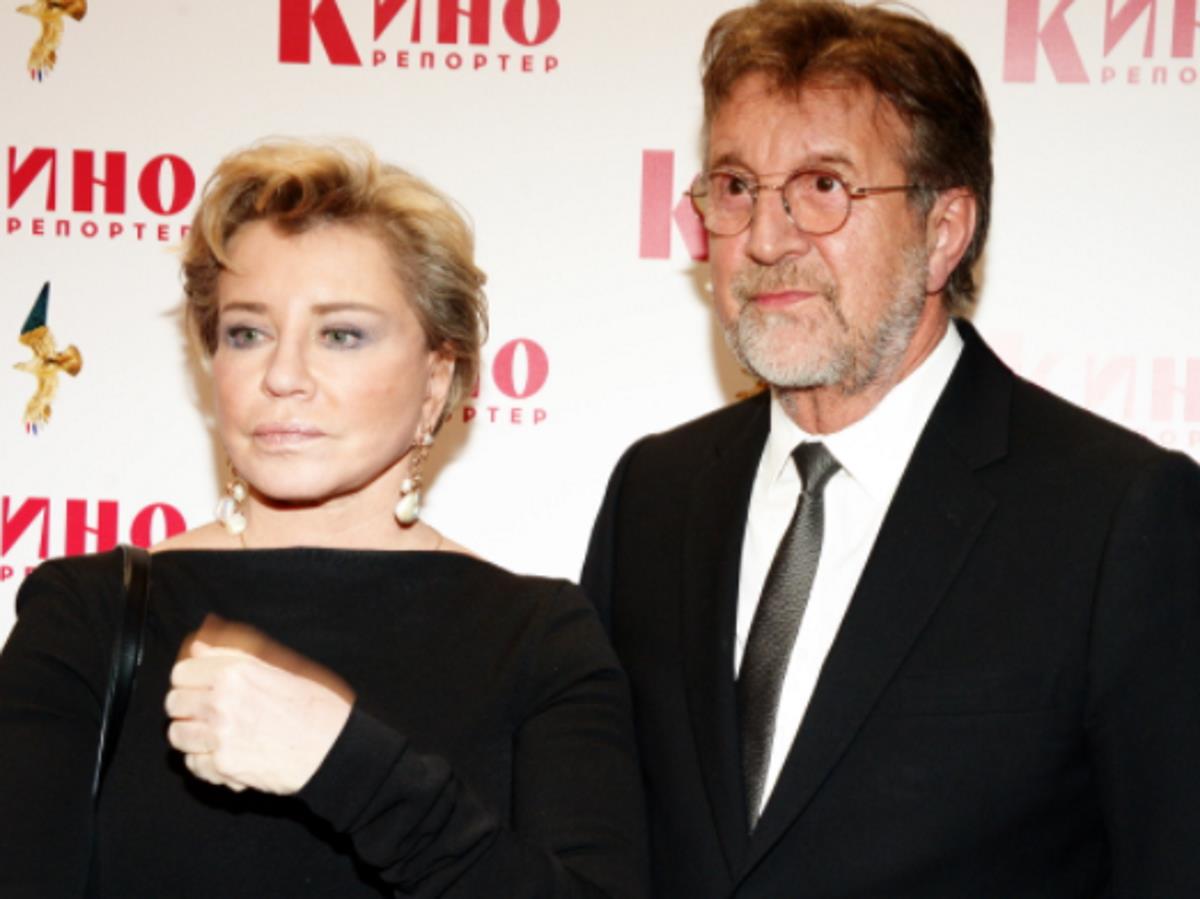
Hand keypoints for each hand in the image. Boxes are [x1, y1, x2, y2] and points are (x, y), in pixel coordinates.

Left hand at [165, 640, 352, 794]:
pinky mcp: (224, 766)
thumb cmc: (315, 708)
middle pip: (174, 703)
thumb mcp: (281, 667)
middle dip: (188, 707)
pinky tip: (225, 753)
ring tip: (215, 734)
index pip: (182, 672)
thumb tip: (200, 646)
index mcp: (236, 672)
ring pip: (178, 735)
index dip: (189, 679)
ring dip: (193, 735)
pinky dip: (205, 761)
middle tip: (208, 712)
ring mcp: (220, 736)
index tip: (198, 686)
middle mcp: (223, 701)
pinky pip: (193, 764)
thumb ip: (233, 654)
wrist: (333, 749)